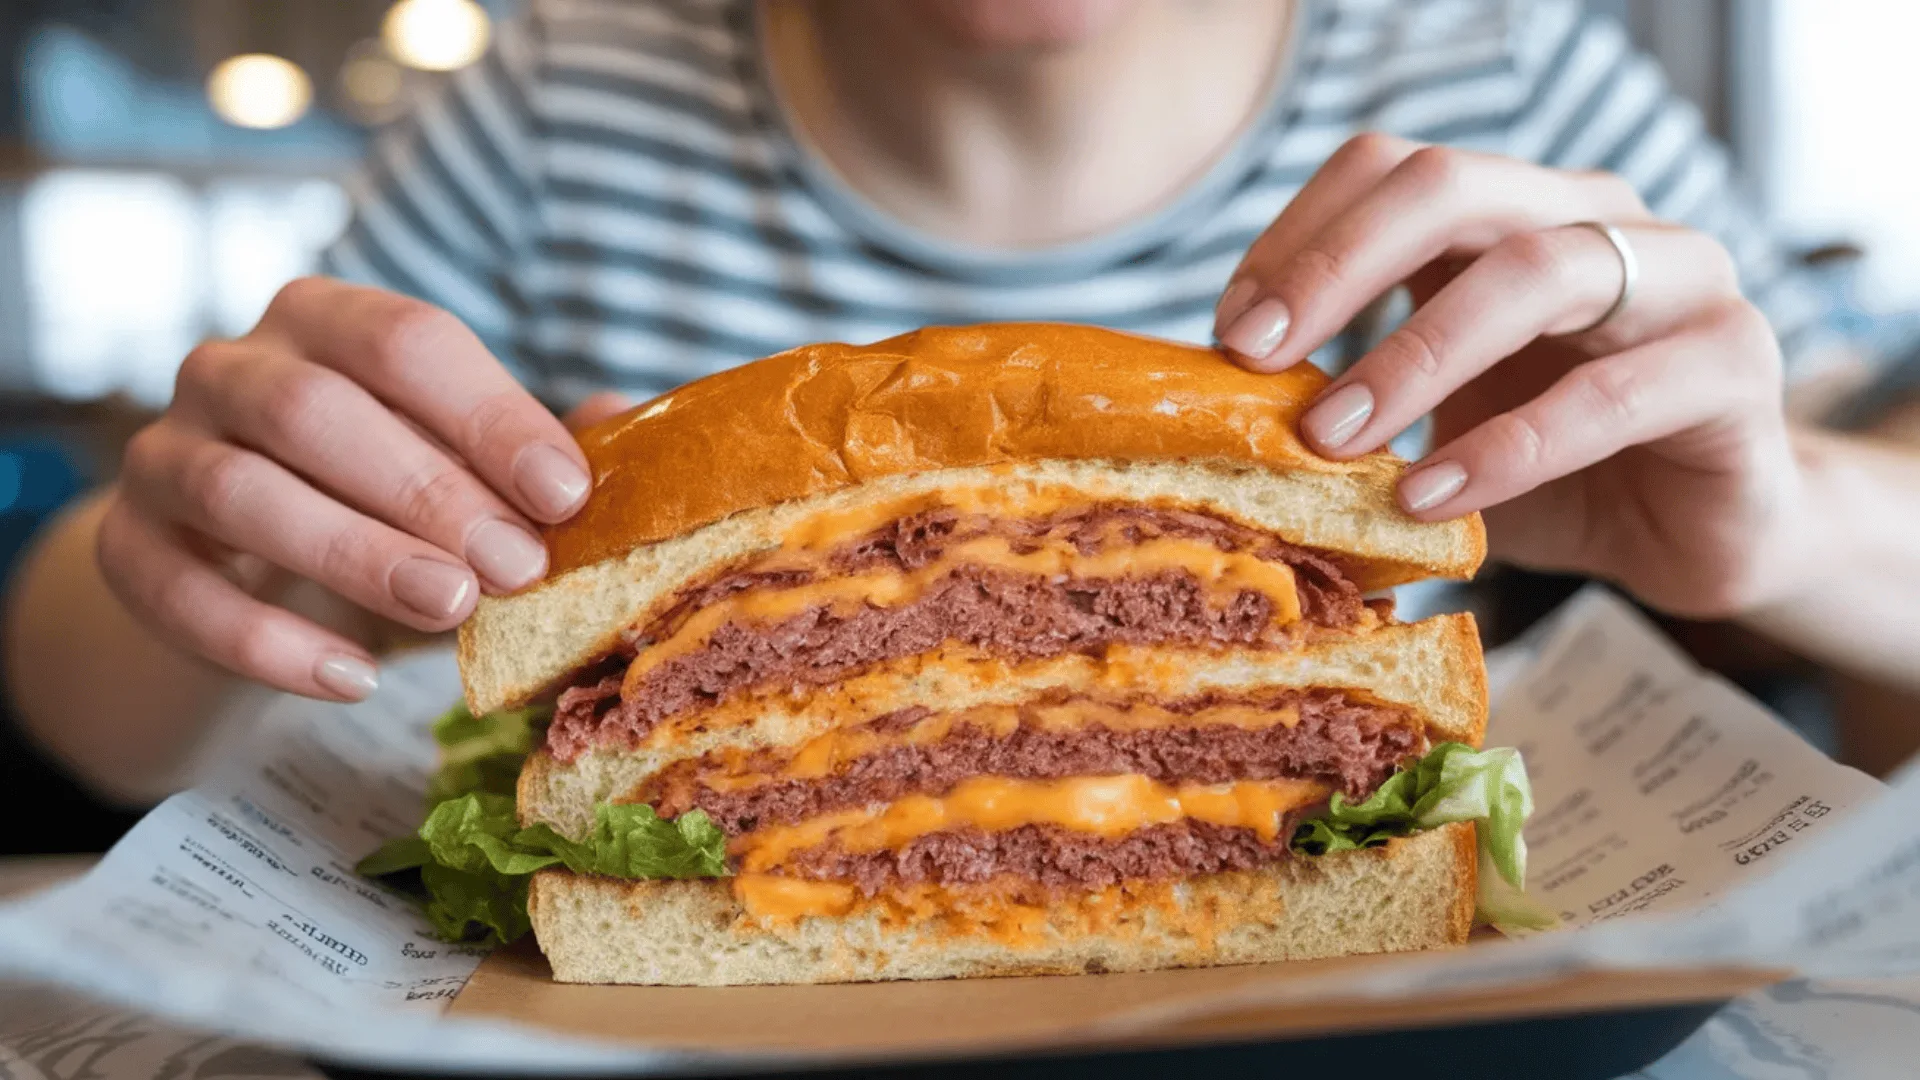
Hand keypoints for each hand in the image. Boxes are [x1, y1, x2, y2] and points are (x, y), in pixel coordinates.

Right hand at [99, 278, 594, 700]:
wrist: (247, 563)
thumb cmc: (383, 495)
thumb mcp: (462, 465)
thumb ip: (538, 447)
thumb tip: (628, 419)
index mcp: (326, 322)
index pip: (404, 339)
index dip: (488, 415)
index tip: (566, 495)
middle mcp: (230, 369)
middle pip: (316, 411)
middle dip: (427, 491)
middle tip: (517, 568)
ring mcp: (164, 452)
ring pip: (241, 491)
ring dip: (355, 554)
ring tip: (451, 608)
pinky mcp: (127, 546)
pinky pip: (176, 591)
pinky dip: (266, 641)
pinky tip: (352, 678)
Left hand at [1214, 134, 1810, 617]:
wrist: (1701, 534)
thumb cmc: (1550, 468)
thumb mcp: (1434, 422)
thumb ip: (1350, 396)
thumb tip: (1212, 409)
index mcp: (1516, 210)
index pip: (1392, 170)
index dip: (1301, 237)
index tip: (1231, 332)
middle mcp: (1598, 218)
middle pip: (1453, 188)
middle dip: (1338, 268)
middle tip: (1258, 358)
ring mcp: (1681, 279)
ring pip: (1536, 271)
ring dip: (1413, 357)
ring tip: (1331, 439)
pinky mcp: (1734, 366)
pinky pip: (1610, 395)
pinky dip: (1507, 447)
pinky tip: (1432, 497)